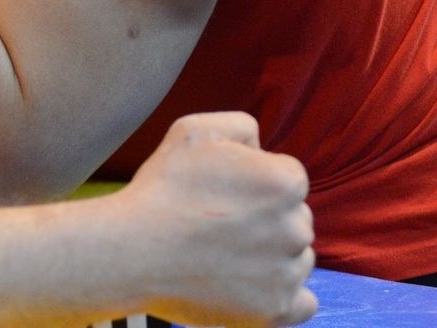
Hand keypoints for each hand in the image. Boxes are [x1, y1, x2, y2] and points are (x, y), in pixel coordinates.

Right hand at [121, 112, 316, 326]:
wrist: (133, 251)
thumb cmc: (163, 188)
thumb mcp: (194, 130)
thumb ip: (241, 126)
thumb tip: (261, 148)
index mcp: (284, 181)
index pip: (288, 178)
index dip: (254, 182)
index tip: (222, 193)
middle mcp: (296, 228)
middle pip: (295, 219)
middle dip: (266, 219)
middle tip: (218, 223)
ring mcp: (287, 273)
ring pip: (297, 258)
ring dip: (271, 255)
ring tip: (223, 253)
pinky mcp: (276, 310)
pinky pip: (303, 302)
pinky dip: (283, 294)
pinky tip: (252, 284)